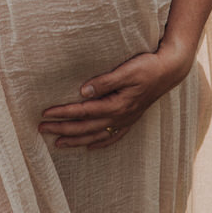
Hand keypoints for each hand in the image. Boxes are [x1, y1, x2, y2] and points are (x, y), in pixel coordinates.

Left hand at [38, 42, 192, 149]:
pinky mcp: (131, 118)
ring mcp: (126, 119)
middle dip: (62, 128)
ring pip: (96, 135)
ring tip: (58, 142)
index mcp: (116, 104)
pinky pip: (112, 136)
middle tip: (41, 128)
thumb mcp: (126, 70)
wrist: (170, 71)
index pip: (83, 111)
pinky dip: (99, 143)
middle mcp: (120, 116)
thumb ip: (105, 81)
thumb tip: (83, 91)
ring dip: (75, 139)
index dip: (63, 113)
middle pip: (85, 127)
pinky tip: (89, 146)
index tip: (45, 113)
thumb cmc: (147, 66)